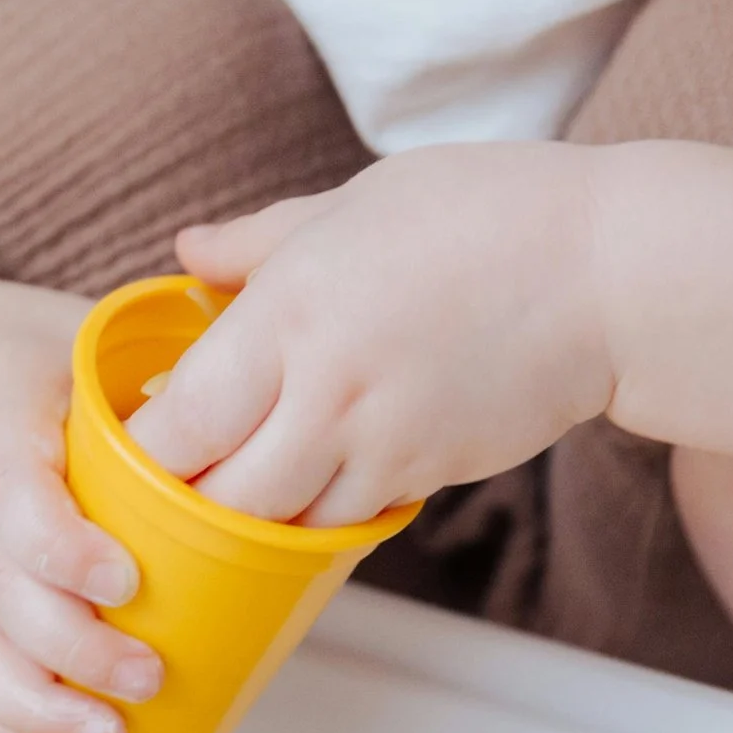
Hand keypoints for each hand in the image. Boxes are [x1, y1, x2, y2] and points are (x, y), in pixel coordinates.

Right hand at [0, 277, 161, 732]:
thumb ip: (159, 377)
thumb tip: (270, 429)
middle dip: (69, 647)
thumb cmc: (20, 354)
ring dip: (39, 704)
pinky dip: (11, 719)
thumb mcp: (80, 334)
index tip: (126, 583)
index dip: (58, 545)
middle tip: (147, 677)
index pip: (3, 486)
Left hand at [128, 143, 615, 524]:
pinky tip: (306, 490)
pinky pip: (346, 524)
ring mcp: (380, 445)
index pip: (182, 420)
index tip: (124, 443)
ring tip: (227, 499)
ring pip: (280, 530)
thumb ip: (258, 242)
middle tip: (163, 490)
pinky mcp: (426, 475)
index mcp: (290, 310)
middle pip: (219, 499)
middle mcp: (326, 391)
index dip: (139, 450)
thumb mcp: (355, 202)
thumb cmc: (485, 215)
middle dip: (181, 507)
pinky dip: (314, 520)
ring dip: (247, 524)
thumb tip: (186, 253)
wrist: (608, 274)